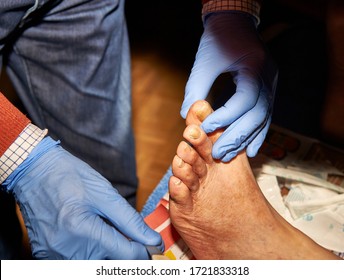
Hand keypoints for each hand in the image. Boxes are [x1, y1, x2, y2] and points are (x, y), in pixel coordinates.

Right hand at [3, 137, 162, 258]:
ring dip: (108, 253)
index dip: (144, 251)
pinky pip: (78, 261)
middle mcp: (68, 252)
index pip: (126, 256)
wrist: (34, 172)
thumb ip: (130, 221)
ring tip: (105, 230)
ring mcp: (55, 257)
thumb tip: (152, 240)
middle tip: (127, 234)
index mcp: (84, 232)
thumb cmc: (70, 177)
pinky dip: (91, 252)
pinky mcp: (46, 256)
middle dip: (126, 251)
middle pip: (112, 264)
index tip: (153, 245)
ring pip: (96, 265)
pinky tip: (90, 235)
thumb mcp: (105, 194)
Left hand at [181, 12, 277, 160]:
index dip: (226, 117)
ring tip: (230, 155)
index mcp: (255, 66)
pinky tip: (250, 148)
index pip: (244, 99)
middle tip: (219, 153)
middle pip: (257, 114)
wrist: (235, 23)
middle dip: (237, 136)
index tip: (206, 129)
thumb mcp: (204, 62)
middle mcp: (269, 77)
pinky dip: (257, 132)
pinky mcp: (268, 89)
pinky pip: (265, 115)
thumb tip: (186, 116)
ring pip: (263, 118)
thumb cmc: (218, 39)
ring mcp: (272, 83)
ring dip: (246, 139)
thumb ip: (196, 88)